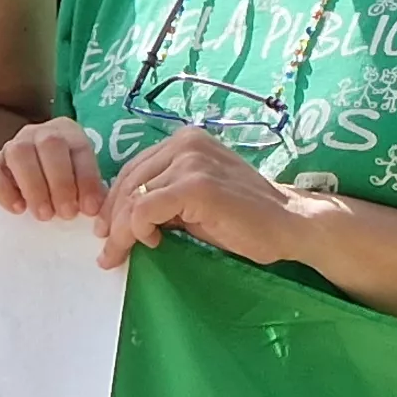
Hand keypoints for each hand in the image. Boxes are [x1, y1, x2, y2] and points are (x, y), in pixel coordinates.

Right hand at [0, 118, 110, 221]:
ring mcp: (11, 147)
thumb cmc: (65, 193)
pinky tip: (18, 209)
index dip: (87, 179)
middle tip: (66, 213)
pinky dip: (2, 190)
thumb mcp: (82, 191)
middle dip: (61, 182)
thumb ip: (89, 197)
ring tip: (44, 215)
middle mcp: (39, 134)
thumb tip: (96, 213)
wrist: (33, 194)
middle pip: (50, 144)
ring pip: (19, 152)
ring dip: (34, 186)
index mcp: (68, 134)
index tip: (89, 209)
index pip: (80, 148)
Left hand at [95, 129, 308, 269]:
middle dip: (112, 220)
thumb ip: (163, 196)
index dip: (114, 202)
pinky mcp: (196, 185)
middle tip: (107, 252)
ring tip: (119, 255)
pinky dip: (137, 231)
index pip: (134, 169)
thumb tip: (120, 217)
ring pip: (133, 197)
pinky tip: (150, 244)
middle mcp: (186, 142)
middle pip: (128, 181)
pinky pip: (145, 209)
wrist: (290, 223)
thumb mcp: (195, 200)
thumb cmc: (245, 217)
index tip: (107, 232)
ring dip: (120, 231)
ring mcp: (192, 161)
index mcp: (185, 140)